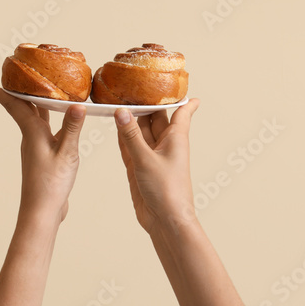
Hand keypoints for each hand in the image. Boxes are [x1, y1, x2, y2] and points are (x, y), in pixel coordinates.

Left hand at [0, 85, 85, 222]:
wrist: (42, 210)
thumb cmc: (51, 184)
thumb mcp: (66, 154)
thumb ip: (72, 128)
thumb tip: (77, 104)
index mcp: (32, 132)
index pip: (15, 106)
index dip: (1, 93)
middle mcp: (31, 136)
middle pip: (23, 108)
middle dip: (19, 92)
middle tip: (16, 77)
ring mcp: (36, 145)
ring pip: (34, 117)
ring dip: (34, 103)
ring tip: (39, 88)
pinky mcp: (44, 154)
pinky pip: (44, 129)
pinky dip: (49, 118)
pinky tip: (60, 117)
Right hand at [114, 99, 199, 234]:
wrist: (165, 220)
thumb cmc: (167, 190)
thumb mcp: (145, 159)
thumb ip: (131, 135)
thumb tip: (121, 111)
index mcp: (175, 139)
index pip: (181, 113)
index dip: (183, 101)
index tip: (187, 90)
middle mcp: (164, 145)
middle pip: (156, 118)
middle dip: (148, 104)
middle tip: (136, 86)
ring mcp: (151, 155)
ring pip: (141, 131)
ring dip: (132, 118)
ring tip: (122, 100)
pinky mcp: (139, 166)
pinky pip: (130, 145)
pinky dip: (124, 135)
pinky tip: (117, 124)